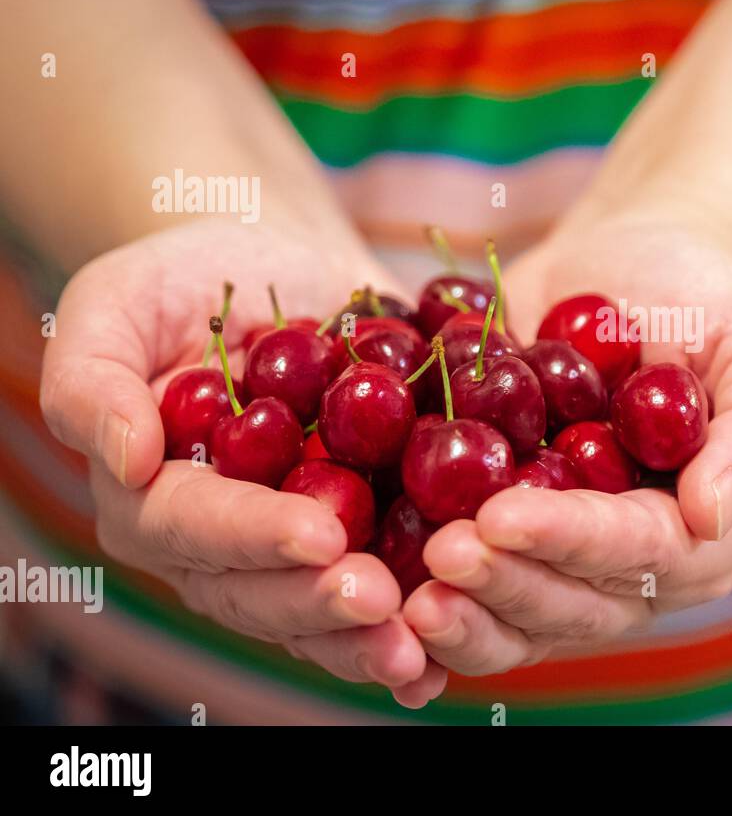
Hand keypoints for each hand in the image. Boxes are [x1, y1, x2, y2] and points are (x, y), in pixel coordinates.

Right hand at [41, 219, 446, 706]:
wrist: (287, 270)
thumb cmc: (187, 281)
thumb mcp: (118, 301)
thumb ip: (93, 380)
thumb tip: (126, 461)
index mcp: (153, 495)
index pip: (194, 527)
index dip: (253, 536)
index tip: (318, 535)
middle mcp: (218, 544)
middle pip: (259, 592)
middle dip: (319, 601)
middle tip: (381, 601)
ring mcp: (289, 551)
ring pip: (319, 613)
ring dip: (367, 636)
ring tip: (420, 643)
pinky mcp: (358, 541)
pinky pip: (382, 592)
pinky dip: (416, 619)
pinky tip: (452, 646)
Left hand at [403, 219, 731, 674]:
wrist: (631, 264)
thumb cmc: (713, 298)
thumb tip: (711, 515)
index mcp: (699, 532)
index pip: (641, 555)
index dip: (572, 543)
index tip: (501, 517)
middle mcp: (631, 567)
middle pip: (571, 604)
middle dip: (505, 584)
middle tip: (439, 556)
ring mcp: (561, 557)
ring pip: (513, 616)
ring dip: (460, 611)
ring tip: (395, 592)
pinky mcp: (502, 535)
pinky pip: (465, 584)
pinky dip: (418, 600)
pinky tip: (368, 596)